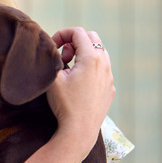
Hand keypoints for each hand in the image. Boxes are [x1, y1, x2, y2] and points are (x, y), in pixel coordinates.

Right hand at [46, 27, 114, 154]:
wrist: (79, 130)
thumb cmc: (64, 104)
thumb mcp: (53, 77)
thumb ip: (52, 57)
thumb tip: (53, 48)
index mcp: (91, 58)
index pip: (78, 32)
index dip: (62, 34)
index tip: (52, 47)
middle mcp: (104, 64)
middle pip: (92, 37)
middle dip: (74, 42)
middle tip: (63, 57)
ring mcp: (109, 77)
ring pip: (99, 52)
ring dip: (83, 54)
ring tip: (70, 69)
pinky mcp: (110, 88)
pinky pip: (102, 69)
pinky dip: (90, 67)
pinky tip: (78, 83)